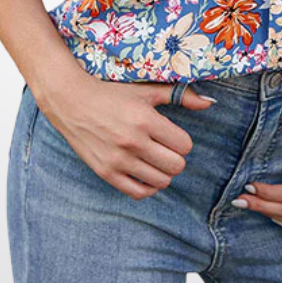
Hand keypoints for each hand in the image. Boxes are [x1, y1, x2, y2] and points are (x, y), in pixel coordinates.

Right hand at [37, 77, 216, 200]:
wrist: (72, 100)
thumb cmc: (112, 92)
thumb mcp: (146, 90)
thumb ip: (180, 95)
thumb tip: (210, 103)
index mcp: (145, 119)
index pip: (184, 145)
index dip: (182, 141)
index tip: (172, 136)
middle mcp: (133, 141)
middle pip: (176, 166)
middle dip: (175, 159)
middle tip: (165, 149)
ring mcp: (118, 159)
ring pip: (160, 182)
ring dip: (162, 172)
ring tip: (154, 160)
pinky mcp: (106, 172)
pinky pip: (138, 193)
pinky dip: (147, 186)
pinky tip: (145, 173)